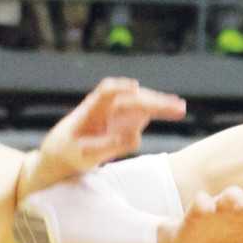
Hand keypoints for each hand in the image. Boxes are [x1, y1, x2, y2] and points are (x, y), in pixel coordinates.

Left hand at [32, 78, 185, 188]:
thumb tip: (135, 137)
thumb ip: (108, 146)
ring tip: (180, 108)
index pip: (107, 92)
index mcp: (92, 110)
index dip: (121, 88)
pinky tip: (175, 109)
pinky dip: (158, 109)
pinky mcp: (124, 117)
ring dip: (159, 103)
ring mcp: (116, 110)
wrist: (62, 151)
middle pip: (132, 97)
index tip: (135, 88)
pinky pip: (143, 109)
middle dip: (152, 100)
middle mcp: (106, 106)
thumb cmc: (70, 152)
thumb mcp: (85, 154)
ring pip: (141, 101)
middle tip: (174, 107)